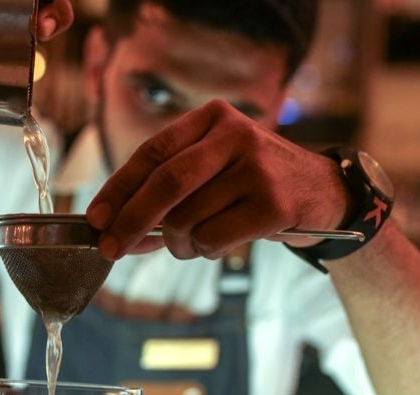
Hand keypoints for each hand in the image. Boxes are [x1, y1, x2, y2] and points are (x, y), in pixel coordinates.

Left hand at [86, 100, 350, 259]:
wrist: (323, 192)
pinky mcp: (273, 204)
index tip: (96, 218)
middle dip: (131, 221)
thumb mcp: (214, 167)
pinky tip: (221, 242)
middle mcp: (235, 136)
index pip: (152, 153)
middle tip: (111, 249)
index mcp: (212, 119)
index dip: (118, 188)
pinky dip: (204, 251)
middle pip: (166, 184)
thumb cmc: (251, 184)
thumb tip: (115, 231)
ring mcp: (257, 169)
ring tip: (191, 242)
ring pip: (187, 219)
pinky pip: (213, 239)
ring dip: (177, 244)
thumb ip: (168, 191)